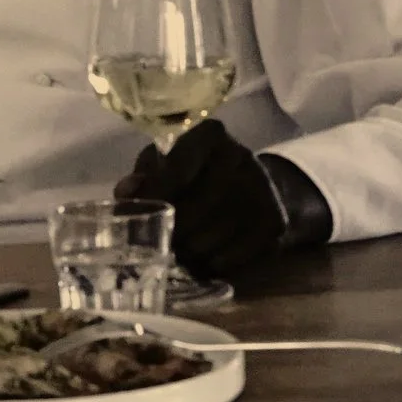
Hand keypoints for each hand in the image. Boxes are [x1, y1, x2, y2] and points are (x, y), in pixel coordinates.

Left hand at [114, 120, 286, 277]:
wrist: (252, 190)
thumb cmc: (193, 176)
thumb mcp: (164, 166)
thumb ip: (143, 178)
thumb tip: (126, 193)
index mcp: (209, 135)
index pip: (179, 165)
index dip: (157, 194)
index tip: (140, 216)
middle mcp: (240, 156)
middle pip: (193, 208)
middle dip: (171, 232)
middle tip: (158, 244)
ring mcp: (262, 190)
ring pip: (209, 238)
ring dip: (188, 254)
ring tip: (180, 253)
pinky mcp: (276, 223)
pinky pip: (230, 258)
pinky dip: (210, 265)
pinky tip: (204, 259)